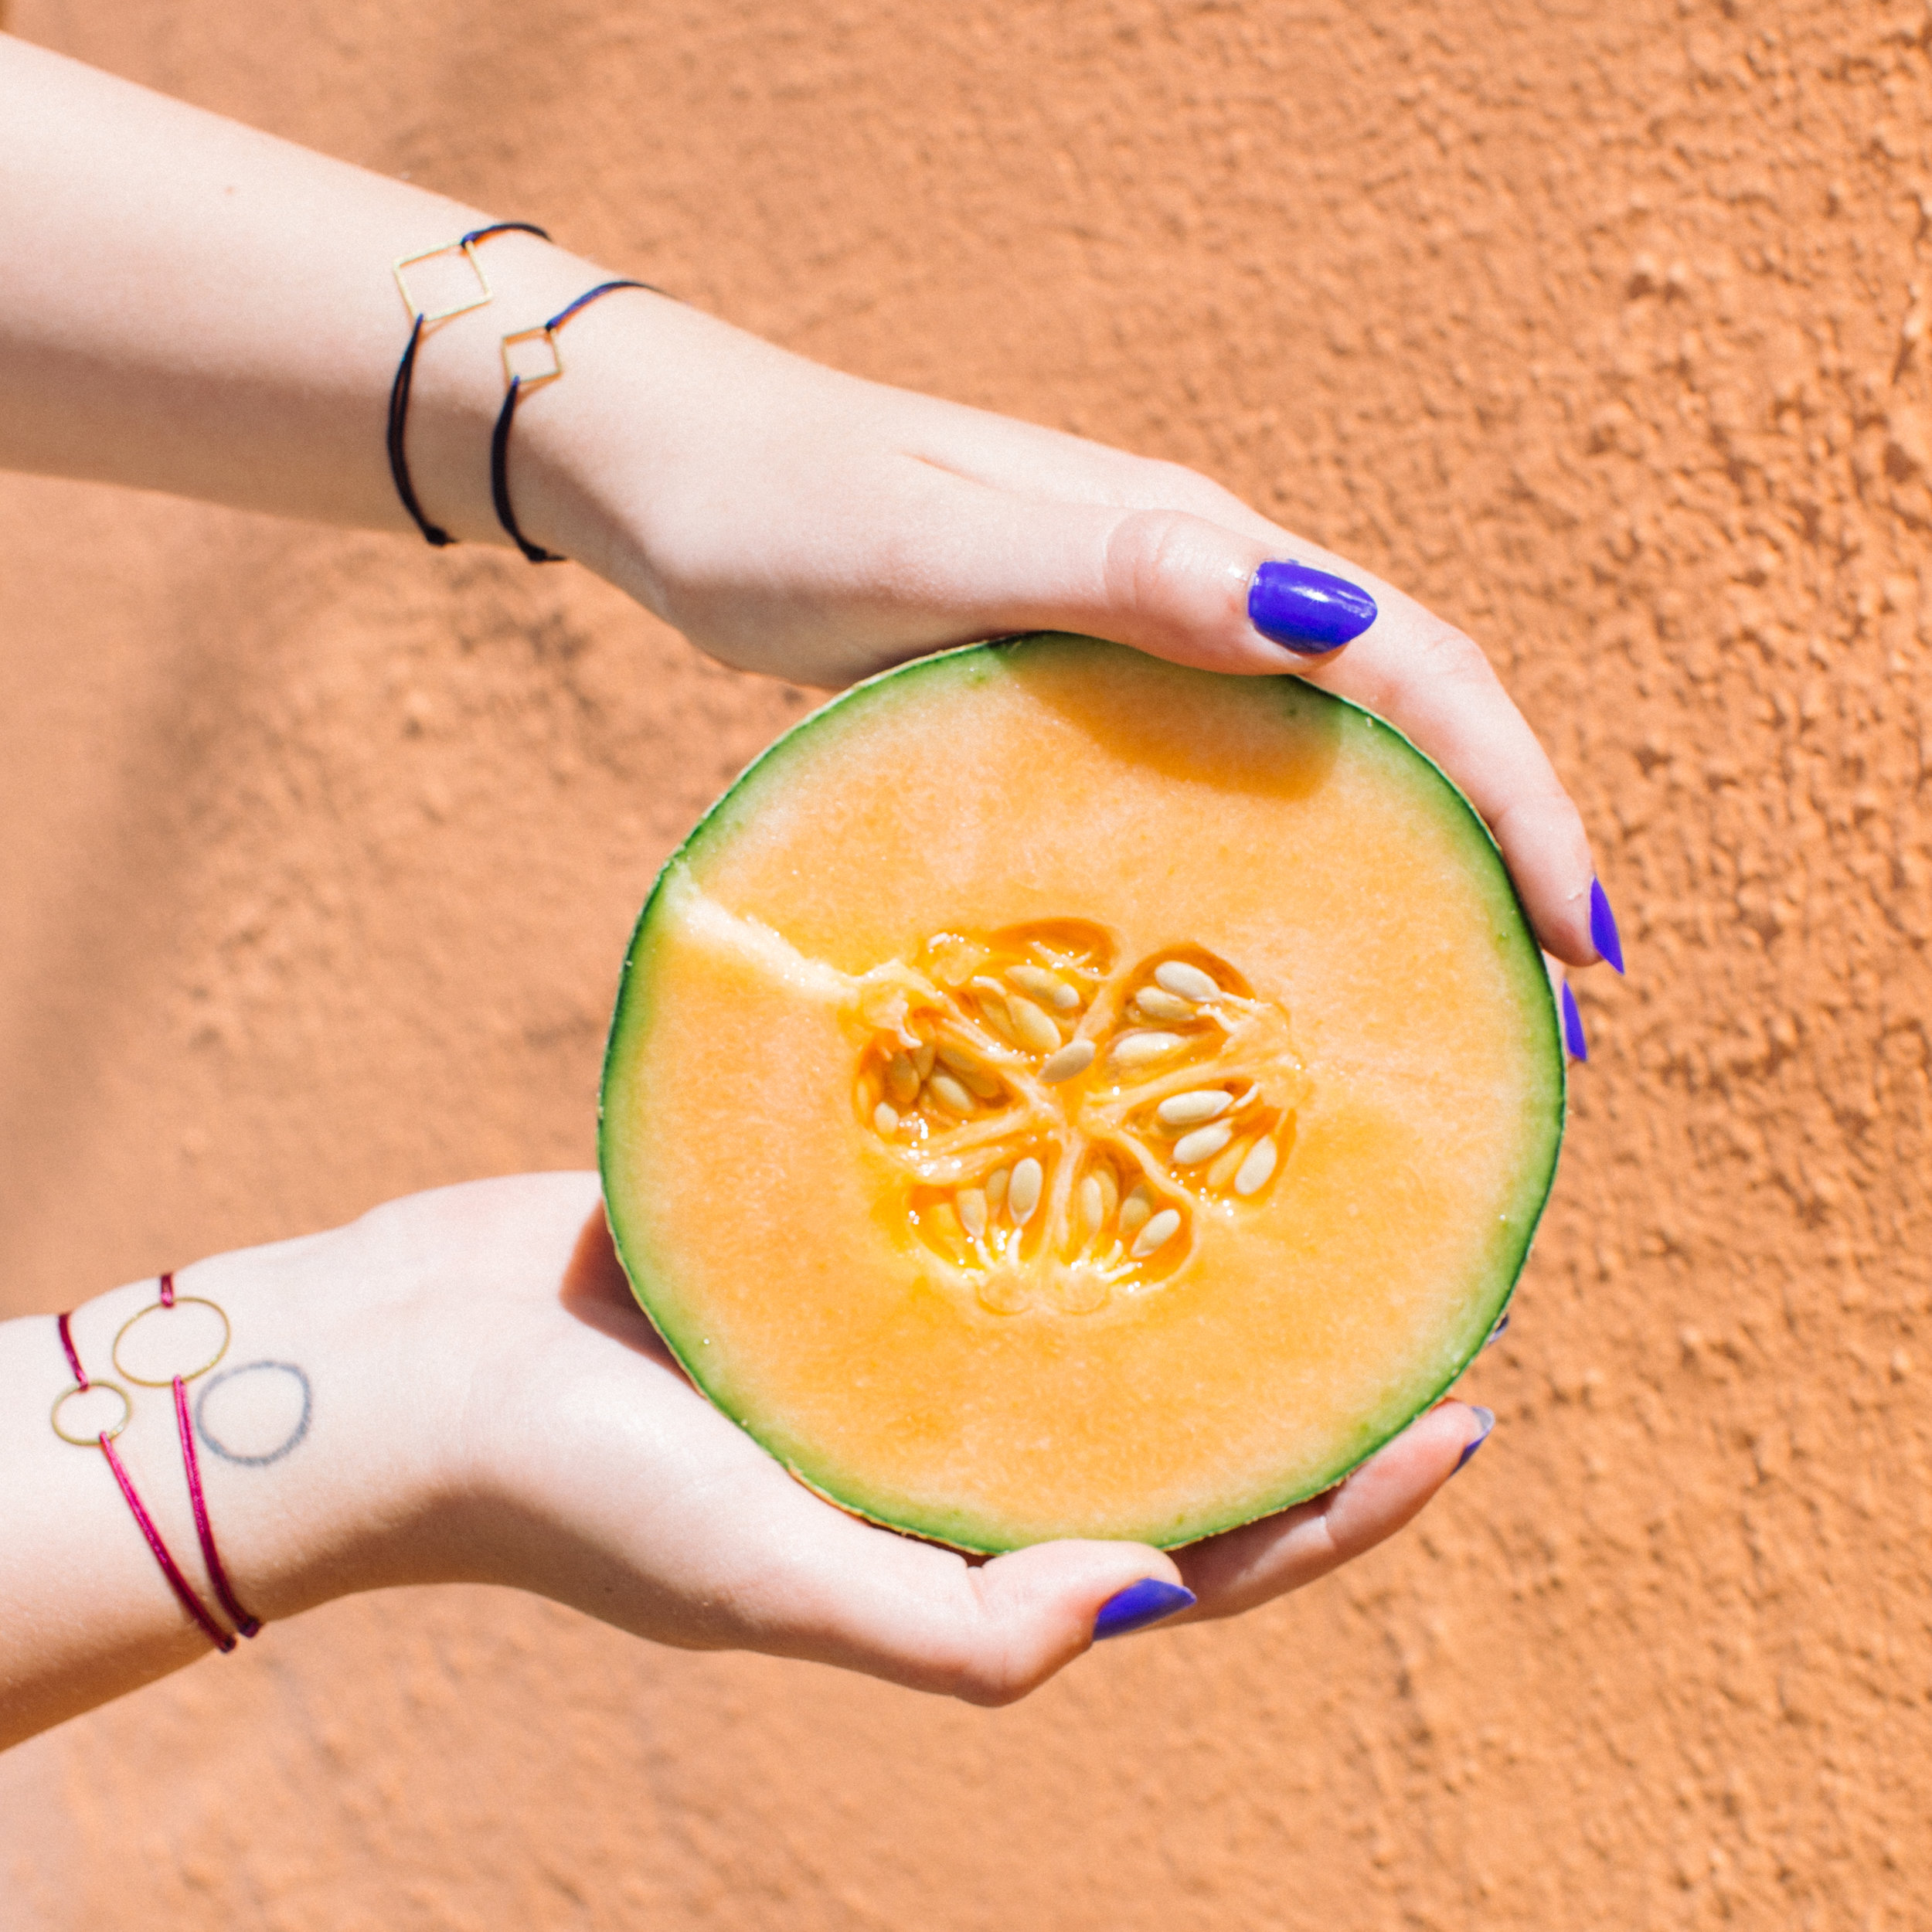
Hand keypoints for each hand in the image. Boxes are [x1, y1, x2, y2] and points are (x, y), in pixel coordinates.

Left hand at [1, 41, 1611, 970]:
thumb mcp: (938, 543)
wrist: (680, 482)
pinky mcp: (1080, 699)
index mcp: (1193, 551)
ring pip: (1320, 762)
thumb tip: (1320, 610)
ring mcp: (1139, 649)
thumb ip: (1115, 571)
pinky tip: (1283, 958)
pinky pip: (1224, 788)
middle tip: (1554, 1017)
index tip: (1580, 933)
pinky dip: (1290, 869)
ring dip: (1408, 872)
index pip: (1413, 666)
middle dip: (1495, 854)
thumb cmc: (786, 510)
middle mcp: (1194, 597)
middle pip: (1400, 723)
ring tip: (1458, 1013)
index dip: (1513, 795)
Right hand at [359, 1175, 1489, 1702]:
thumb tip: (1163, 1599)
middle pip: (1180, 1415)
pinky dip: (1073, 1167)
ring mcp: (911, 1343)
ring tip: (1309, 1164)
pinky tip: (1133, 1089)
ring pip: (1101, 1302)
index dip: (1344, 1497)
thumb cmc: (580, 1496)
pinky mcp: (852, 1249)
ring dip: (1206, 1250)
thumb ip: (957, 1626)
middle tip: (1426, 1269)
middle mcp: (962, 1446)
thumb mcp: (771, 1582)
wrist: (418, 1369)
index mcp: (971, 1544)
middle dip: (1306, 1360)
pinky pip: (994, 1209)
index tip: (1466, 1412)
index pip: (1210, 1549)